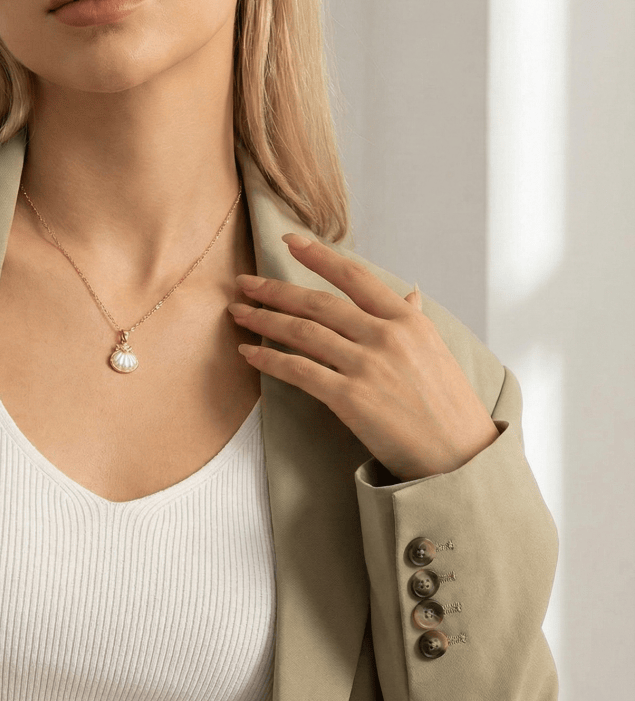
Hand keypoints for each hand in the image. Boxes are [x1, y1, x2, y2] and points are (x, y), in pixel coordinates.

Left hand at [229, 232, 499, 480]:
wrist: (460, 459)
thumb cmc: (448, 407)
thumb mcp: (437, 352)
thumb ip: (413, 319)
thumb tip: (408, 292)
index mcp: (407, 320)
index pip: (354, 277)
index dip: (318, 255)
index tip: (289, 240)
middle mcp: (386, 336)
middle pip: (318, 303)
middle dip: (274, 290)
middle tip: (245, 282)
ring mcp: (367, 366)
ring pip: (303, 332)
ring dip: (264, 320)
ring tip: (239, 313)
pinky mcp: (350, 398)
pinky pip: (299, 371)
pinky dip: (269, 359)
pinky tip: (248, 352)